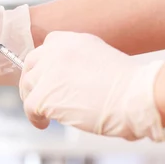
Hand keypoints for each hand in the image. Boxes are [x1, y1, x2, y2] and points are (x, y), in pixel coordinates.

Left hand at [19, 31, 164, 141]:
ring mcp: (48, 72)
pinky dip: (34, 117)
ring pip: (28, 84)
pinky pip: (29, 106)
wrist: (136, 97)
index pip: (46, 47)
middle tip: (38, 94)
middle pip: (31, 63)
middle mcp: (55, 51)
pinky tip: (44, 123)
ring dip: (33, 98)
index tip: (47, 77)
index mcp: (71, 40)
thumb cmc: (130, 85)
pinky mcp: (44, 95)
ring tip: (43, 112)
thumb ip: (80, 61)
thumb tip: (69, 78)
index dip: (45, 65)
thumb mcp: (100, 57)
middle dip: (33, 79)